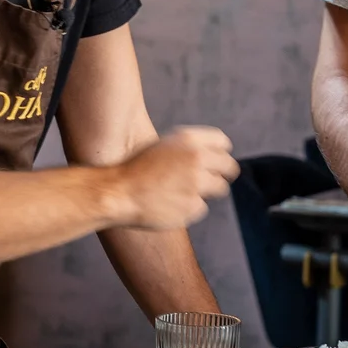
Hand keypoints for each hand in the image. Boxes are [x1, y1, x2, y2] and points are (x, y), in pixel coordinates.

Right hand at [114, 126, 237, 229]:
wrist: (118, 192)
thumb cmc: (137, 169)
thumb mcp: (162, 146)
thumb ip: (189, 148)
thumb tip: (215, 155)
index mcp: (188, 140)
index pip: (222, 142)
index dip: (221, 152)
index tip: (218, 160)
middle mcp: (196, 159)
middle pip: (229, 166)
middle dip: (224, 173)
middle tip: (216, 179)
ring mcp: (196, 184)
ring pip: (220, 188)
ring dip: (207, 191)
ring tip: (182, 192)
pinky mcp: (193, 207)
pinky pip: (201, 207)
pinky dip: (189, 208)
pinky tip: (169, 204)